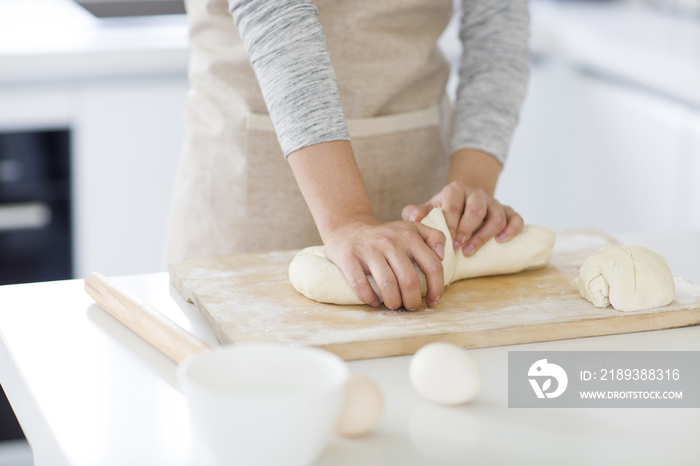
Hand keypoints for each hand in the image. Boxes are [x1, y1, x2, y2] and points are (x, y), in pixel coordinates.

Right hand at [323, 213, 445, 309]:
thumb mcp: (411, 228)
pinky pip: (360, 285)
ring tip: (393, 305)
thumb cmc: (385, 235)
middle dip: (412, 301)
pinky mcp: (348, 258)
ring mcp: (368, 250)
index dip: (436, 288)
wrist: (347, 226)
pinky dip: (369, 298)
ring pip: (387, 285)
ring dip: (393, 302)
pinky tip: (374, 301)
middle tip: (410, 306)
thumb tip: (443, 255)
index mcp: (409, 236)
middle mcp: (390, 242)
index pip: (432, 266)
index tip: (432, 300)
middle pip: (409, 281)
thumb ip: (433, 237)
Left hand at [401, 180, 522, 255]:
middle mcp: (477, 193)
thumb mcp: (429, 209)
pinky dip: (512, 229)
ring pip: (497, 216)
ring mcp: (494, 202)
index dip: (450, 226)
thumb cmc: (444, 211)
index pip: (454, 207)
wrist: (463, 201)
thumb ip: (417, 212)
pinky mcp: (508, 211)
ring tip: (471, 251)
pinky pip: (516, 218)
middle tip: (457, 249)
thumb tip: (414, 217)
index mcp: (456, 190)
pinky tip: (502, 241)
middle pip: (476, 210)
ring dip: (485, 235)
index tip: (446, 243)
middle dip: (467, 231)